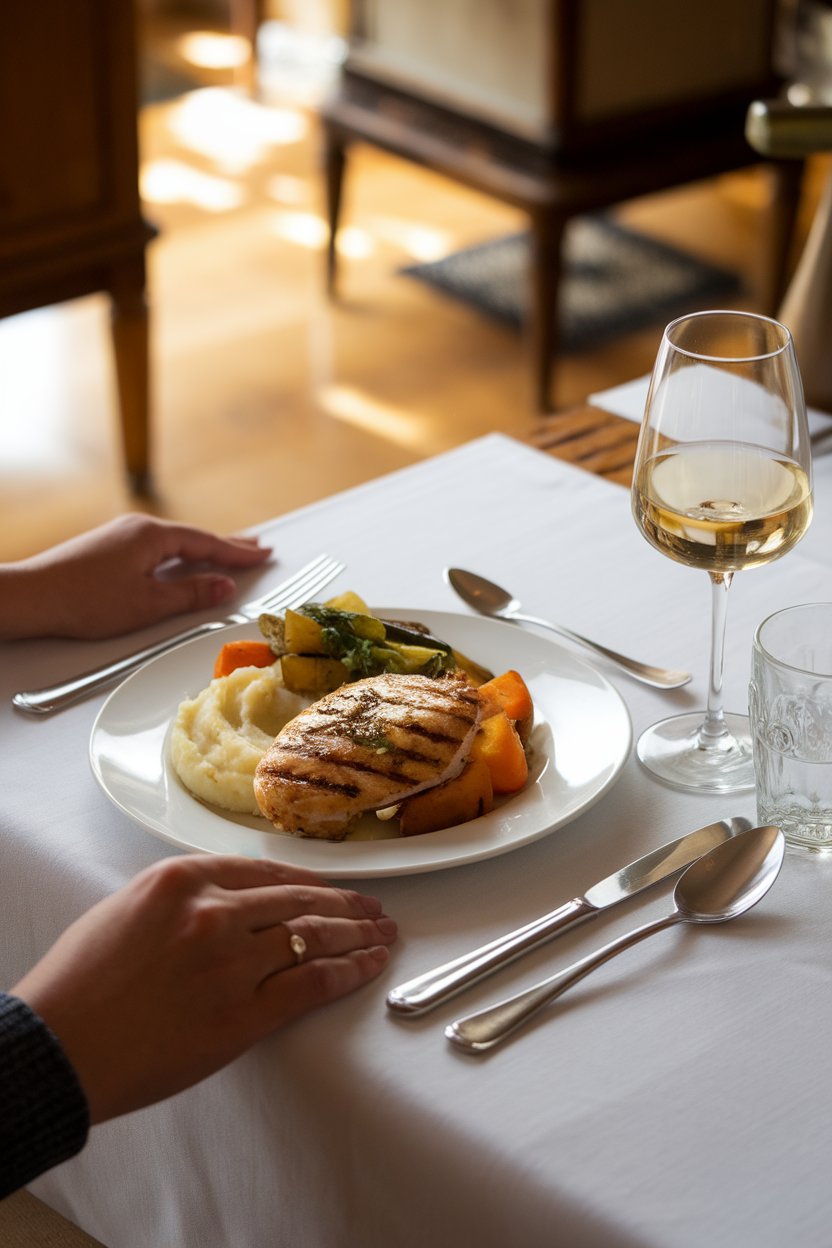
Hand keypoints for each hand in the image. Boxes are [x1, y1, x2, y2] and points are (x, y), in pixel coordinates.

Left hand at [0, 513, 271, 639]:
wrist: (32, 597)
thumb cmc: (83, 600)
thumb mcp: (147, 604)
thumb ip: (190, 595)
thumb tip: (222, 587)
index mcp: (152, 536)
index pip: (207, 543)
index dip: (238, 553)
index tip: (263, 556)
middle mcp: (138, 529)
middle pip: (194, 536)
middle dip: (227, 544)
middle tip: (257, 548)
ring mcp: (122, 536)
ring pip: (176, 541)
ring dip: (205, 548)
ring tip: (229, 552)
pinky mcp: (110, 549)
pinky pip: (159, 546)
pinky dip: (182, 552)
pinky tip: (184, 559)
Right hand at [12, 855, 396, 1123]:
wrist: (58, 1048)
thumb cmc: (79, 986)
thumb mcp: (125, 910)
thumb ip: (183, 898)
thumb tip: (231, 902)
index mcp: (181, 879)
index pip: (266, 872)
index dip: (310, 882)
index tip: (332, 889)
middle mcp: (213, 912)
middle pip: (300, 900)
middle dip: (346, 905)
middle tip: (373, 910)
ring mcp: (232, 962)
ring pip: (316, 935)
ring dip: (358, 934)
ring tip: (382, 935)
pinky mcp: (243, 1014)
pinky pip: (313, 983)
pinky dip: (350, 971)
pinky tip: (370, 966)